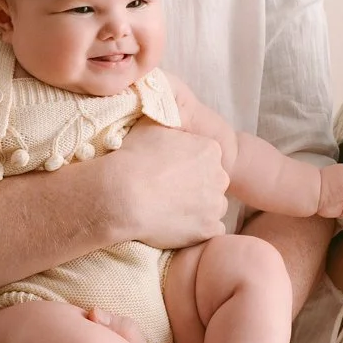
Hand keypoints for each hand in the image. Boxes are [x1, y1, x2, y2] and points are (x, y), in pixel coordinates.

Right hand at [102, 122, 228, 248]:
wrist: (123, 196)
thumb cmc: (134, 159)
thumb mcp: (150, 126)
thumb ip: (166, 120)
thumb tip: (163, 111)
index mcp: (209, 150)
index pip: (206, 158)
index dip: (188, 165)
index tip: (170, 171)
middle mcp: (219, 176)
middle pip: (212, 182)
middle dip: (197, 186)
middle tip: (169, 192)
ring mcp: (216, 205)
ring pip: (212, 207)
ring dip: (198, 209)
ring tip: (171, 210)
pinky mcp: (209, 229)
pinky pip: (210, 230)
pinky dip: (197, 229)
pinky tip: (176, 225)